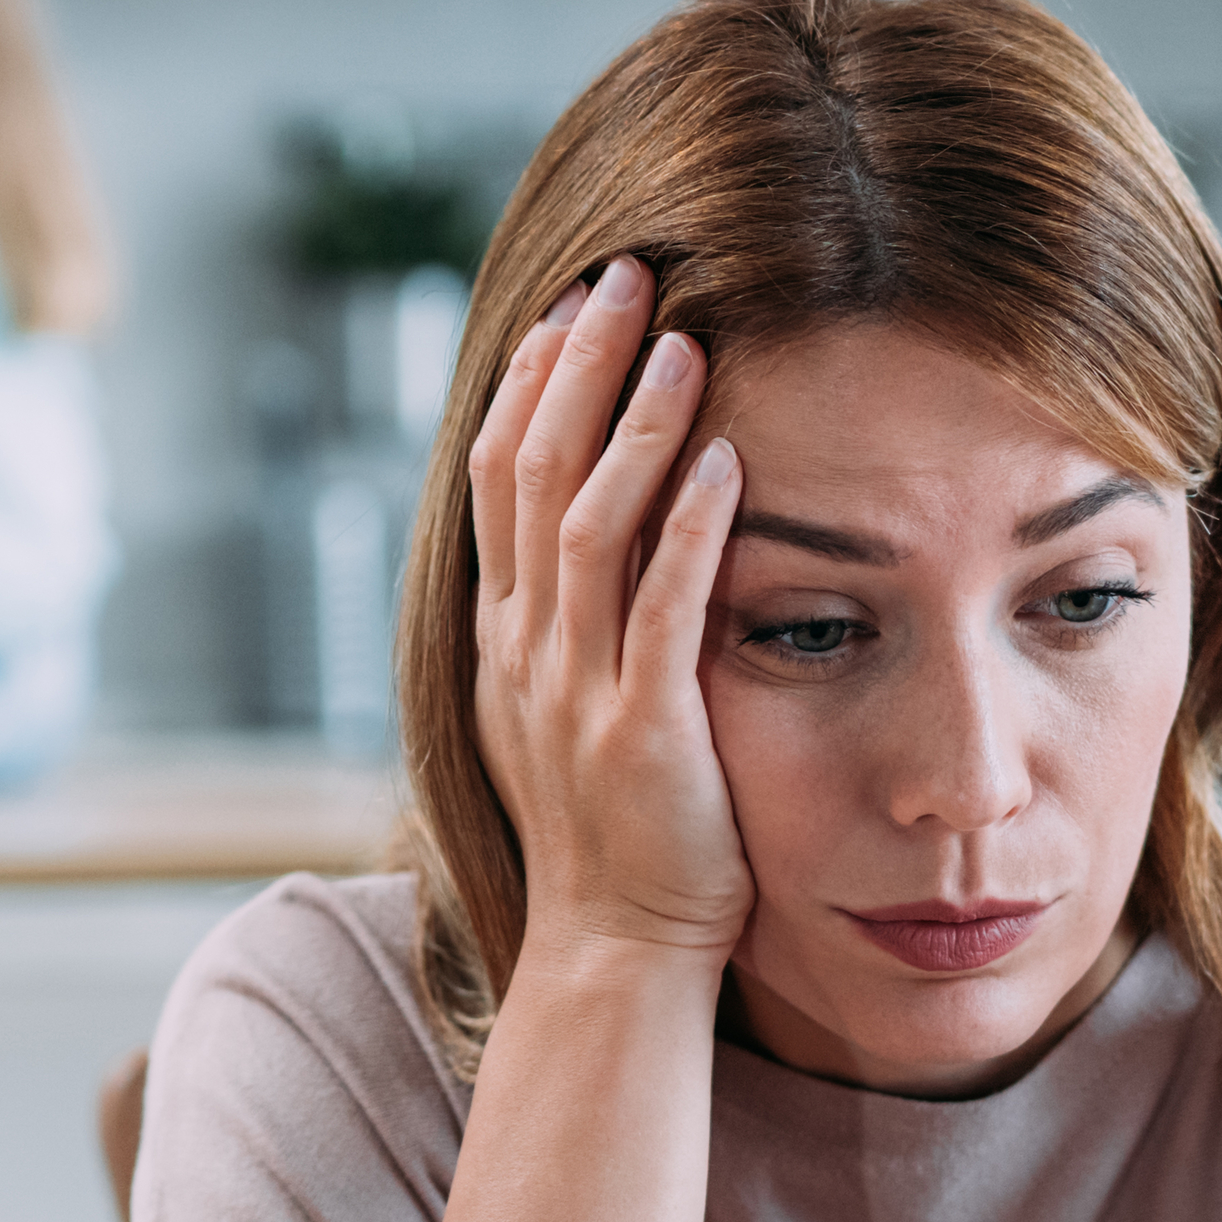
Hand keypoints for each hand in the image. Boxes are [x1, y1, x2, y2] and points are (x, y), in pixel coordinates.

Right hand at [468, 254, 752, 970]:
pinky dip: (690, 528)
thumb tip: (597, 526)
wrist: (613, 948)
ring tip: (680, 337)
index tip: (572, 307)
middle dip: (577, 365)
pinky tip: (725, 459)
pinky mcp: (641, 730)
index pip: (497, 476)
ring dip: (634, 422)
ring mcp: (575, 688)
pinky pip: (661, 609)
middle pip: (531, 471)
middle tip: (623, 274)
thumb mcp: (566, 706)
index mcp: (504, 635)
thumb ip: (573, 618)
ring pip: (587, 523)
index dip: (531, 383)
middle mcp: (524, 648)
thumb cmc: (613, 831)